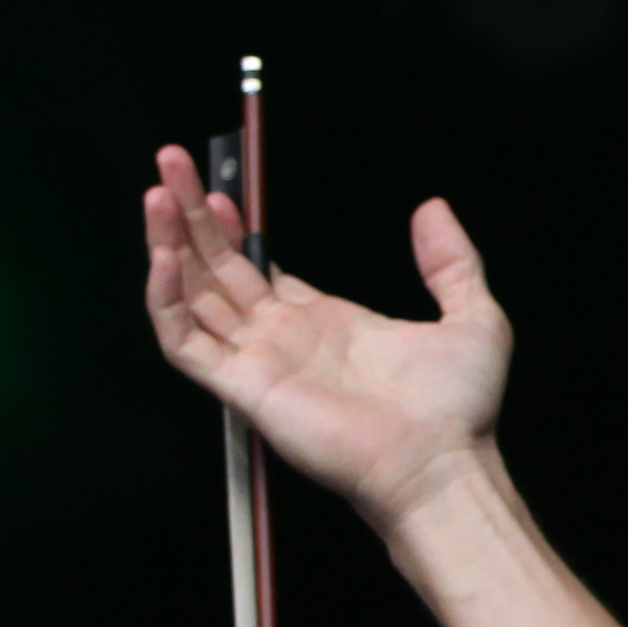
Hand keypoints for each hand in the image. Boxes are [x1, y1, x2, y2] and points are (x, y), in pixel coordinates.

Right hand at [139, 149, 514, 524]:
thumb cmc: (457, 408)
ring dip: (168, 244)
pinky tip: (163, 258)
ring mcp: (259, 360)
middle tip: (169, 164)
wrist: (442, 462)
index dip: (233, 230)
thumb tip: (433, 208)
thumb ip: (451, 260)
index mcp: (325, 320)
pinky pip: (185, 343)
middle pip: (217, 269)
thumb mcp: (472, 315)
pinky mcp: (244, 386)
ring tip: (155, 195)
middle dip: (190, 218)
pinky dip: (167, 301)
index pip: (258, 268)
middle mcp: (284, 338)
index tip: (217, 190)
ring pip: (193, 295)